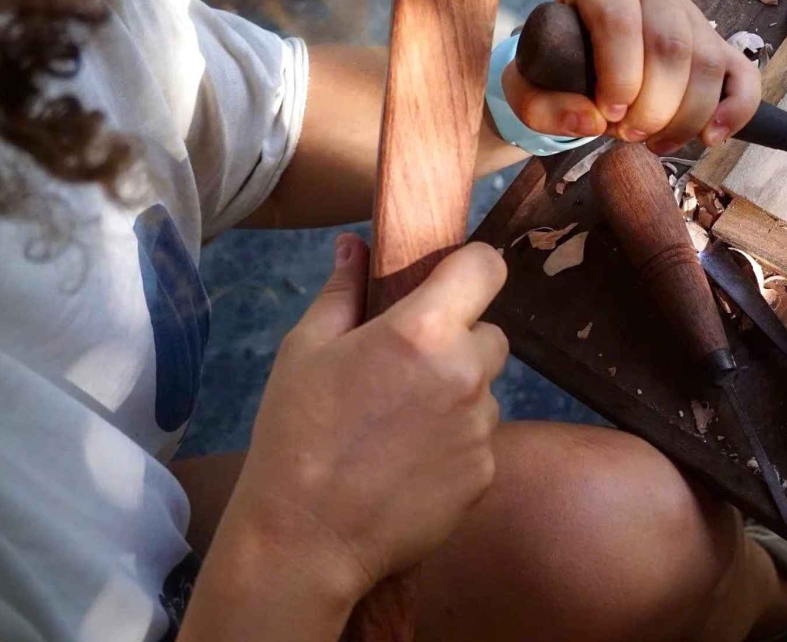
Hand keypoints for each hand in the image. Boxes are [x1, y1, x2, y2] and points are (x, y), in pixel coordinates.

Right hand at [214, 235, 508, 601]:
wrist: (305, 540)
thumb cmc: (296, 436)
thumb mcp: (305, 351)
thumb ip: (343, 291)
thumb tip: (356, 246)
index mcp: (423, 332)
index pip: (486, 267)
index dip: (470, 269)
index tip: (448, 284)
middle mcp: (466, 373)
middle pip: (490, 333)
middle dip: (459, 342)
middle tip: (407, 370)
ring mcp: (481, 427)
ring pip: (486, 390)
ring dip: (458, 396)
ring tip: (399, 426)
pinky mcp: (486, 474)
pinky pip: (481, 440)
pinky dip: (456, 444)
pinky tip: (409, 464)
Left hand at [501, 0, 760, 152]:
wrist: (581, 62)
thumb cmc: (554, 68)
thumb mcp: (527, 85)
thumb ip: (542, 105)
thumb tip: (592, 120)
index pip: (619, 20)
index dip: (618, 73)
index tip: (607, 115)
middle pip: (671, 44)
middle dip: (654, 104)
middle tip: (630, 135)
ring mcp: (691, 12)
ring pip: (708, 61)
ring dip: (686, 115)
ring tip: (656, 141)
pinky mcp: (719, 44)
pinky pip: (743, 75)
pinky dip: (734, 111)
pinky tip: (710, 137)